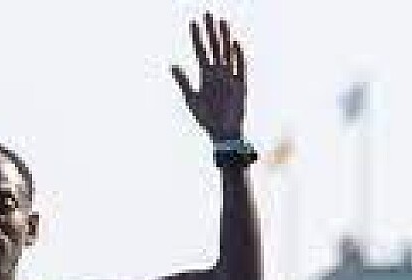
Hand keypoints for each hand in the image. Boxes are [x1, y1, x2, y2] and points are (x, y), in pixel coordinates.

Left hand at [171, 13, 246, 141]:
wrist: (222, 134)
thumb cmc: (207, 118)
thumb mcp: (191, 99)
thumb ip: (183, 81)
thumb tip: (171, 65)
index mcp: (205, 76)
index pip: (200, 51)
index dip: (196, 37)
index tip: (192, 22)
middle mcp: (218, 73)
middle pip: (214, 47)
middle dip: (210, 31)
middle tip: (207, 13)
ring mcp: (230, 78)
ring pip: (227, 53)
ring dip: (224, 38)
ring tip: (221, 22)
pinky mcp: (240, 86)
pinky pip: (239, 68)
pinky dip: (237, 57)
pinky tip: (234, 44)